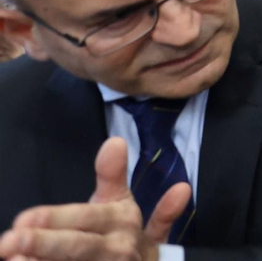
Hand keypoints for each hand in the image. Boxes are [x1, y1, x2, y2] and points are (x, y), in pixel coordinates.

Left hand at [0, 137, 190, 260]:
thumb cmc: (121, 232)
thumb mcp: (120, 200)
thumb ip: (114, 173)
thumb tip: (115, 142)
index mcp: (120, 220)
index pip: (86, 217)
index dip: (56, 219)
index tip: (23, 220)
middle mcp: (117, 248)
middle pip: (77, 247)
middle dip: (45, 245)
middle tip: (10, 242)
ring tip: (15, 260)